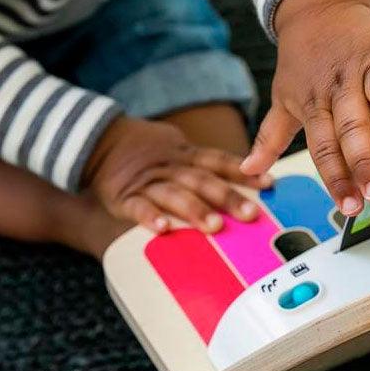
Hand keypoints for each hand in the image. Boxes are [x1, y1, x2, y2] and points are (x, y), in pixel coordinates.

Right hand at [82, 116, 273, 232]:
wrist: (100, 142)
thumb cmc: (148, 152)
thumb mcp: (178, 149)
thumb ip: (206, 165)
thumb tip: (249, 176)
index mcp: (187, 155)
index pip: (220, 161)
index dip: (244, 172)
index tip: (269, 183)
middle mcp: (172, 167)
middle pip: (202, 180)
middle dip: (227, 197)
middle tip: (249, 214)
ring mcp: (148, 182)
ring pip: (174, 194)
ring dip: (195, 209)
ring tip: (214, 226)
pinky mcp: (124, 197)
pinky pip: (138, 207)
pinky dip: (150, 217)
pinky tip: (164, 229)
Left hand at [240, 0, 369, 216]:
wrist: (314, 7)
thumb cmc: (302, 62)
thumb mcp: (283, 98)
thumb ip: (270, 137)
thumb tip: (248, 171)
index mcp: (316, 104)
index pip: (324, 148)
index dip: (336, 178)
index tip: (350, 207)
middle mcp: (341, 87)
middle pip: (353, 127)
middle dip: (365, 160)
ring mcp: (367, 63)